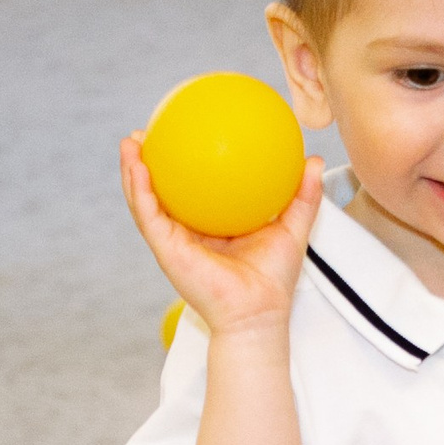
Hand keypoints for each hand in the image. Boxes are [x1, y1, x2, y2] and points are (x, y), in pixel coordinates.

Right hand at [120, 135, 324, 339]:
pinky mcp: (167, 249)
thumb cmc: (272, 279)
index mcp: (210, 226)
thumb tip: (314, 160)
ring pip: (144, 201)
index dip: (184, 163)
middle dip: (148, 161)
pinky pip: (149, 215)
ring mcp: (173, 241)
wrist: (257, 312)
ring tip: (130, 142)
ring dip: (132, 170)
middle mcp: (188, 232)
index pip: (193, 190)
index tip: (183, 132)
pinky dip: (139, 190)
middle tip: (146, 132)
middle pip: (161, 192)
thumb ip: (303, 195)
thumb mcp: (292, 227)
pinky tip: (138, 167)